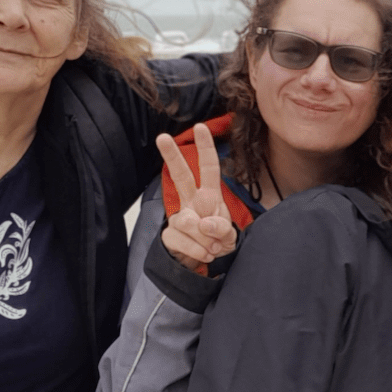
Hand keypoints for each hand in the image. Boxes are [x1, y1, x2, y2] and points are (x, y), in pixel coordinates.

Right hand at [157, 123, 236, 270]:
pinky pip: (184, 241)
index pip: (209, 168)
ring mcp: (179, 217)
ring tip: (212, 246)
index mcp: (209, 195)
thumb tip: (205, 223)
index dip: (205, 148)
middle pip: (181, 176)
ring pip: (189, 222)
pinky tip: (203, 253)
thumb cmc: (217, 241)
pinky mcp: (169, 234)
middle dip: (172, 156)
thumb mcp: (228, 237)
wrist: (202, 264)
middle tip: (162, 137)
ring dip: (207, 239)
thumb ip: (222, 229)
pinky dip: (199, 251)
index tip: (200, 127)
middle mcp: (192, 201)